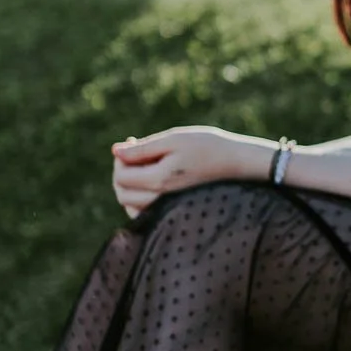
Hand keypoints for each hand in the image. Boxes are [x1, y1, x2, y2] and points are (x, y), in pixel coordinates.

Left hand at [111, 126, 260, 215]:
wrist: (236, 163)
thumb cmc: (207, 146)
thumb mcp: (173, 139)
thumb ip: (142, 148)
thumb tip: (114, 151)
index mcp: (159, 180)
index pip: (121, 177)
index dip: (119, 158)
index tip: (132, 141)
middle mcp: (160, 199)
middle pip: (122, 193)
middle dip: (121, 171)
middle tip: (134, 150)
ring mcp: (167, 207)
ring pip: (130, 205)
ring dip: (128, 184)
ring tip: (141, 163)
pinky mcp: (172, 208)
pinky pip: (143, 211)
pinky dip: (138, 197)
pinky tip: (148, 177)